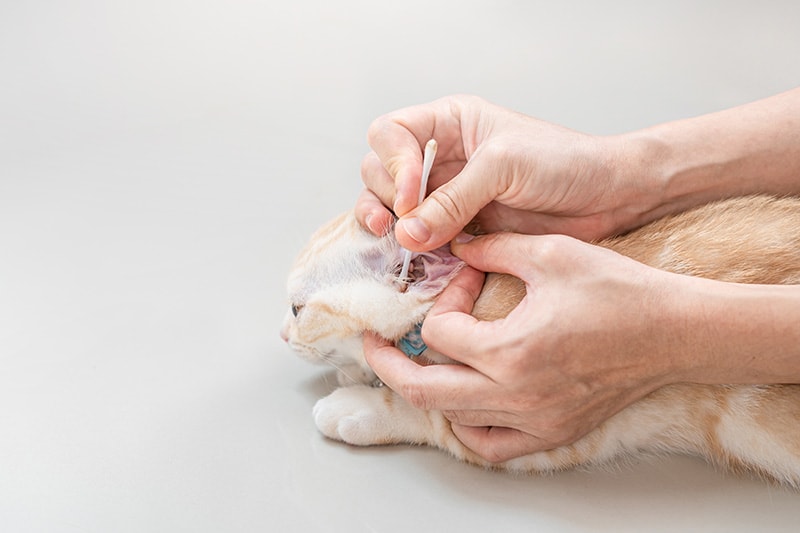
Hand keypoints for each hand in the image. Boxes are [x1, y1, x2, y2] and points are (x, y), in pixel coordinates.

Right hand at [356, 95, 657, 248]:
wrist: (608, 196)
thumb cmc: (565, 162)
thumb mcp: (504, 168)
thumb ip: (453, 200)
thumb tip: (406, 234)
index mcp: (450, 124)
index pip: (391, 133)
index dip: (391, 164)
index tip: (408, 196)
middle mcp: (441, 158)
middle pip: (380, 172)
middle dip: (382, 197)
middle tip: (399, 224)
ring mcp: (447, 195)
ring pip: (392, 207)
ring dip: (386, 226)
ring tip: (399, 245)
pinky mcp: (458, 228)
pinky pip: (420, 238)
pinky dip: (410, 251)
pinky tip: (415, 261)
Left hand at [364, 232, 682, 461]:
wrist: (676, 331)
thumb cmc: (619, 290)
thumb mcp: (551, 252)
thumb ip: (494, 246)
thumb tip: (457, 243)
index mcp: (512, 349)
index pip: (440, 332)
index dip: (443, 299)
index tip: (464, 279)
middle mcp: (517, 394)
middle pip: (425, 389)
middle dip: (388, 364)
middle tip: (372, 344)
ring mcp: (535, 420)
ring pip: (453, 420)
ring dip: (425, 392)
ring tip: (413, 367)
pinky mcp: (553, 432)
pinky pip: (492, 446)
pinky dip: (466, 428)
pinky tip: (460, 405)